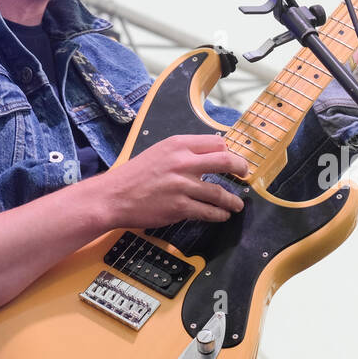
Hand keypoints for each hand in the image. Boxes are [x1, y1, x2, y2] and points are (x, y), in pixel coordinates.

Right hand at [97, 133, 249, 228]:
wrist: (112, 196)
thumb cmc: (135, 175)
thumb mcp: (159, 152)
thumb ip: (183, 152)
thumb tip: (212, 152)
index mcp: (177, 145)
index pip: (216, 143)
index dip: (229, 152)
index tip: (233, 161)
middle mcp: (182, 162)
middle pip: (225, 161)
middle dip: (241, 169)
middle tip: (245, 176)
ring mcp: (182, 185)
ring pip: (219, 192)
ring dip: (232, 201)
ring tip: (237, 205)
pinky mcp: (179, 207)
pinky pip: (208, 211)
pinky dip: (219, 215)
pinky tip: (222, 215)